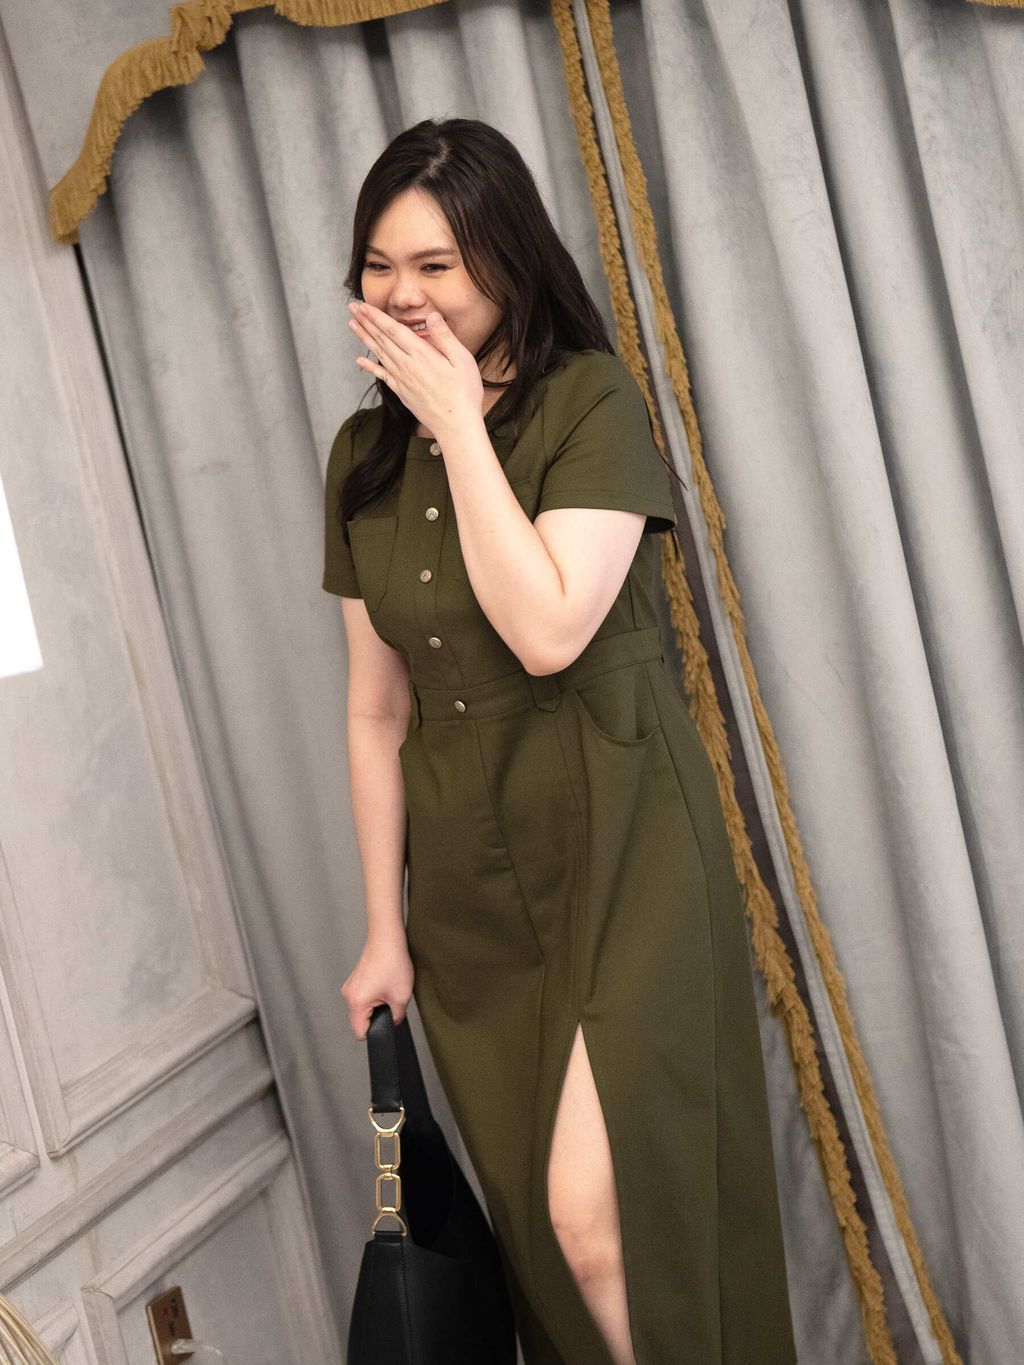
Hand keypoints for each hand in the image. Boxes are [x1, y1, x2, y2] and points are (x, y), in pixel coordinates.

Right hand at [339, 931, 414, 1040]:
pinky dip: (374, 996)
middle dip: (377, 1017)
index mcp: (356, 1002)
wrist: (387, 938)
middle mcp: (348, 995)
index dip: (376, 1032)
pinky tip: (385, 984)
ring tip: (388, 990)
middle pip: (360, 1021)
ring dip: (376, 1006)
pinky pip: (363, 998)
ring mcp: (350, 987)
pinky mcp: (356, 980)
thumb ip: (396, 1017)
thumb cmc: (391, 961)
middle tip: (391, 1002)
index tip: (386, 1025)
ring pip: (362, 1009)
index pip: (360, 1032)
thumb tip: (393, 1022)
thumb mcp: (401, 997)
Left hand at [348, 300, 483, 437]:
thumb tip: (431, 315)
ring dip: (365, 338)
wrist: (456, 426)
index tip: (362, 305)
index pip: (393, 329)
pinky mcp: (402, 392)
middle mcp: (407, 365)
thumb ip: (444, 336)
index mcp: (421, 354)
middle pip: (382, 339)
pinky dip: (370, 367)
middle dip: (366, 321)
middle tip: (352, 308)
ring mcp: (402, 380)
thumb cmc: (464, 392)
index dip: (376, 316)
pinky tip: (360, 360)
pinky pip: (382, 375)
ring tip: (352, 324)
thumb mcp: (462, 359)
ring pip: (379, 354)